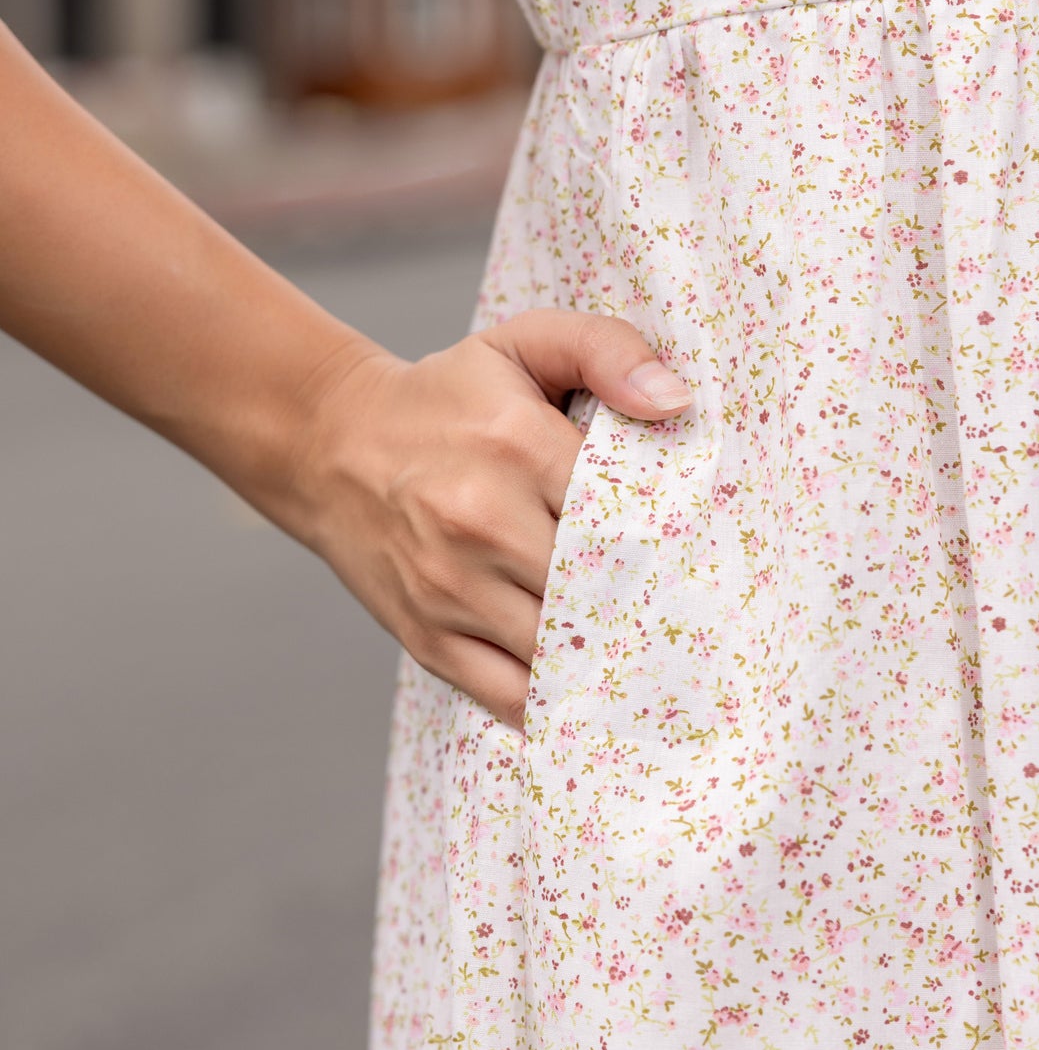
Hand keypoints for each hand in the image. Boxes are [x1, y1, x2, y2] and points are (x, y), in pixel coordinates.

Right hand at [284, 309, 692, 729]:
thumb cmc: (446, 399)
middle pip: (600, 585)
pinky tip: (588, 693)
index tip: (696, 548)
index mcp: (516, 444)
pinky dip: (553, 704)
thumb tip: (676, 405)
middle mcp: (482, 520)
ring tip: (646, 654)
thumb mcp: (523, 345)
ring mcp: (451, 587)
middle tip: (686, 610)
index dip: (668, 535)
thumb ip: (606, 350)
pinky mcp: (428, 637)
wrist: (331, 443)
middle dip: (644, 601)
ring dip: (606, 657)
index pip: (624, 509)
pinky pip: (510, 696)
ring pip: (562, 648)